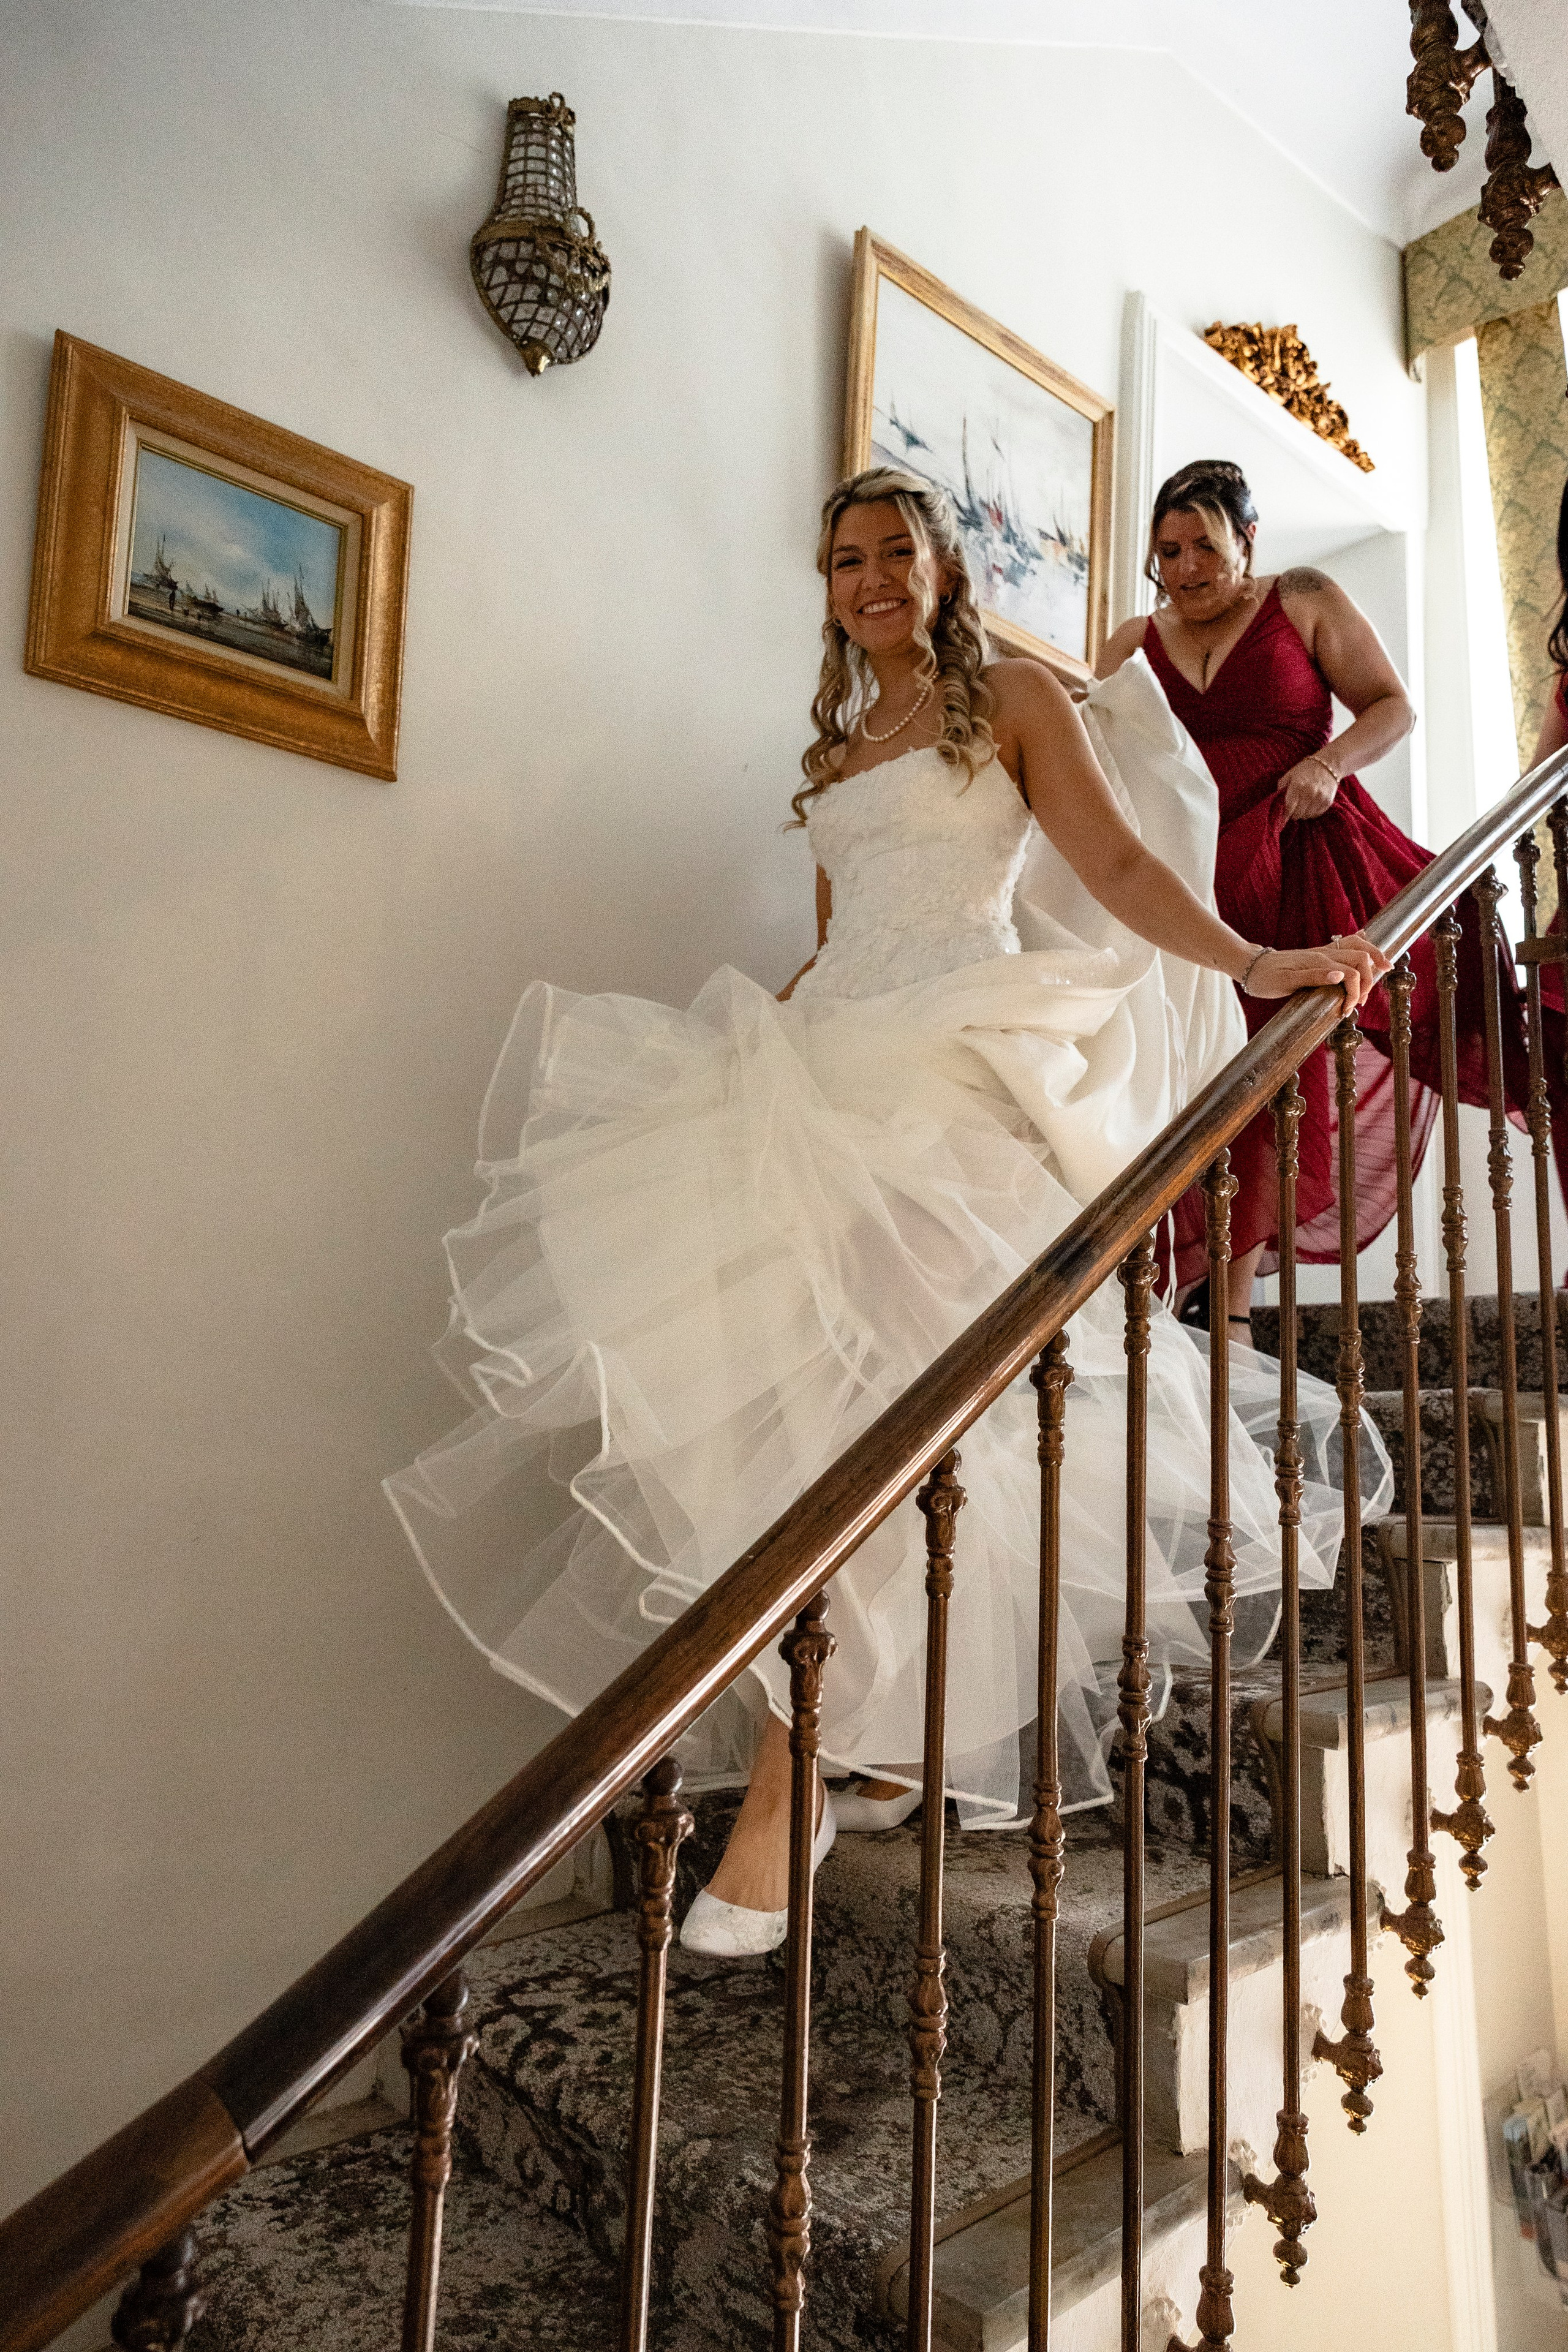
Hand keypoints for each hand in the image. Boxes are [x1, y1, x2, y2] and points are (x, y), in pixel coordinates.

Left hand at [1242, 932, 1388, 1011]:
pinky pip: (1345, 943)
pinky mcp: (1320, 954)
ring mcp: (1323, 952)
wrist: (1252, 967)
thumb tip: (1341, 976)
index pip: (1351, 973)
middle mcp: (1324, 953)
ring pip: (1357, 946)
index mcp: (1319, 961)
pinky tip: (1367, 936)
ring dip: (1372, 957)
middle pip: (1361, 957)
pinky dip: (1360, 941)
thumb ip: (1314, 978)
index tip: (1347, 1011)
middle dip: (1369, 979)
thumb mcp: (1285, 982)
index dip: (1356, 993)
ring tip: (1384, 967)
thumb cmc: (1266, 978)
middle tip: (1360, 1002)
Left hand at [1278, 754, 1338, 819]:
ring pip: (1306, 816)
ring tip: (1302, 805)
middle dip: (1293, 813)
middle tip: (1294, 809)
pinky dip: (1312, 812)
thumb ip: (1281, 787)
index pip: (1289, 808)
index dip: (1285, 813)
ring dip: (1303, 813)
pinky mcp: (1327, 802)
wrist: (1329, 764)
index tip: (1284, 814)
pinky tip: (1311, 805)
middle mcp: (1309, 793)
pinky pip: (1316, 814)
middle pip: (1297, 814)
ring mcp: (1319, 798)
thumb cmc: (1306, 769)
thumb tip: (1276, 801)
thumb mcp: (1290, 774)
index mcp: (1297, 786)